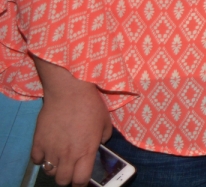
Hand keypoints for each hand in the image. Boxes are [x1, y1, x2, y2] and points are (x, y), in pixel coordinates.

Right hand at [30, 57, 111, 186]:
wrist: (70, 90)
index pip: (80, 180)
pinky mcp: (38, 141)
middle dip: (68, 178)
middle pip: (63, 181)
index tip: (83, 178)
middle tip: (71, 169)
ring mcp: (51, 149)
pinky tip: (48, 149)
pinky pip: (36, 160)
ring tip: (60, 158)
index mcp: (86, 151)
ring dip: (55, 168)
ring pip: (49, 172)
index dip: (82, 182)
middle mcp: (67, 154)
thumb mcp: (106, 122)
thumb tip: (99, 145)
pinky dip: (42, 158)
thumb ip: (104, 138)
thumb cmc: (91, 105)